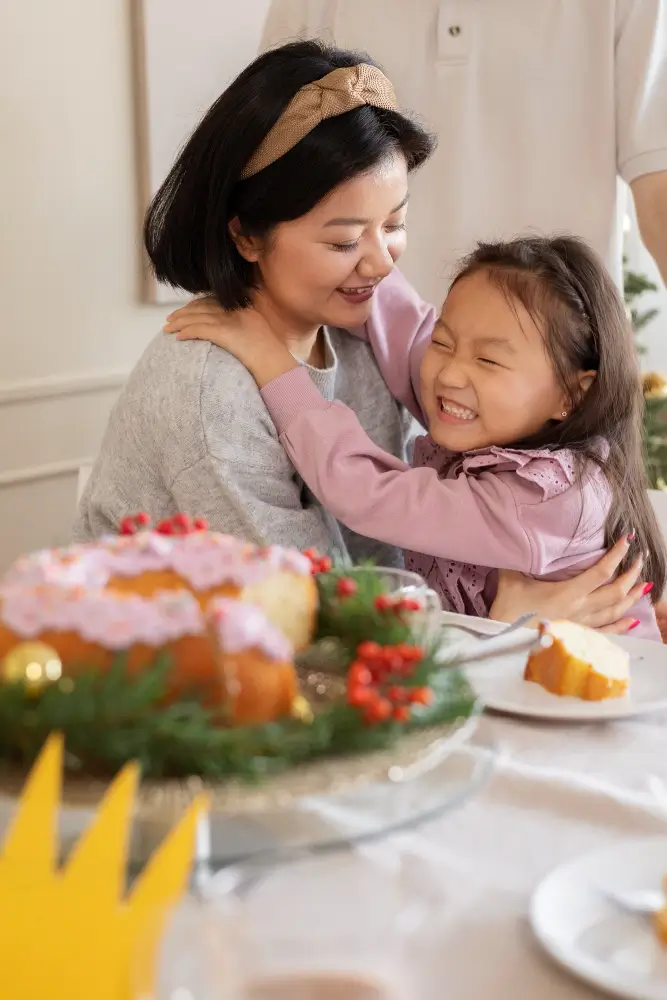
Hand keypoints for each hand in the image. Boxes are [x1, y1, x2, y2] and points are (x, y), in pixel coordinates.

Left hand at [163, 298, 296, 386]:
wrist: (277, 368)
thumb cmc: (271, 360)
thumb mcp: (260, 336)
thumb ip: (245, 329)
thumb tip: (231, 334)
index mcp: (245, 308)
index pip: (214, 301)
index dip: (197, 304)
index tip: (185, 310)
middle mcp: (237, 311)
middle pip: (203, 306)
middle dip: (184, 312)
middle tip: (170, 319)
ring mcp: (231, 321)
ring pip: (198, 317)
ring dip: (180, 322)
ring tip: (167, 328)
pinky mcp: (225, 333)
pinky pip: (200, 329)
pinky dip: (187, 332)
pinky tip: (178, 338)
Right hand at [490, 537, 645, 633]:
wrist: (504, 642)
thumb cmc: (508, 611)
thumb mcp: (511, 578)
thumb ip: (518, 558)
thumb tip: (519, 539)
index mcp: (568, 593)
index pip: (602, 571)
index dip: (617, 555)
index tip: (628, 540)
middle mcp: (580, 609)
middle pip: (616, 591)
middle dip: (632, 573)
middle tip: (641, 558)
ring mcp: (581, 625)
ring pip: (615, 611)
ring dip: (632, 597)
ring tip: (644, 584)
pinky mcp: (577, 637)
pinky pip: (606, 632)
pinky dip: (621, 626)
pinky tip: (632, 621)